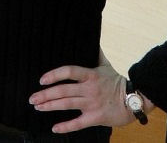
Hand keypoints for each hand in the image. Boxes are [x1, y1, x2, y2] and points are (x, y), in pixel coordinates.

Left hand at [28, 49, 150, 133]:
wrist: (134, 99)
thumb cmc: (117, 81)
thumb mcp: (105, 65)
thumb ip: (95, 53)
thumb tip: (90, 39)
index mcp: (90, 74)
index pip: (68, 71)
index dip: (53, 74)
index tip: (42, 79)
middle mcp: (89, 88)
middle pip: (63, 90)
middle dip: (45, 94)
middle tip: (32, 97)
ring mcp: (92, 103)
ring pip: (67, 104)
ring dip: (50, 105)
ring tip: (38, 107)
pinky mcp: (96, 117)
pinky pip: (78, 123)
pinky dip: (66, 126)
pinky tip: (54, 128)